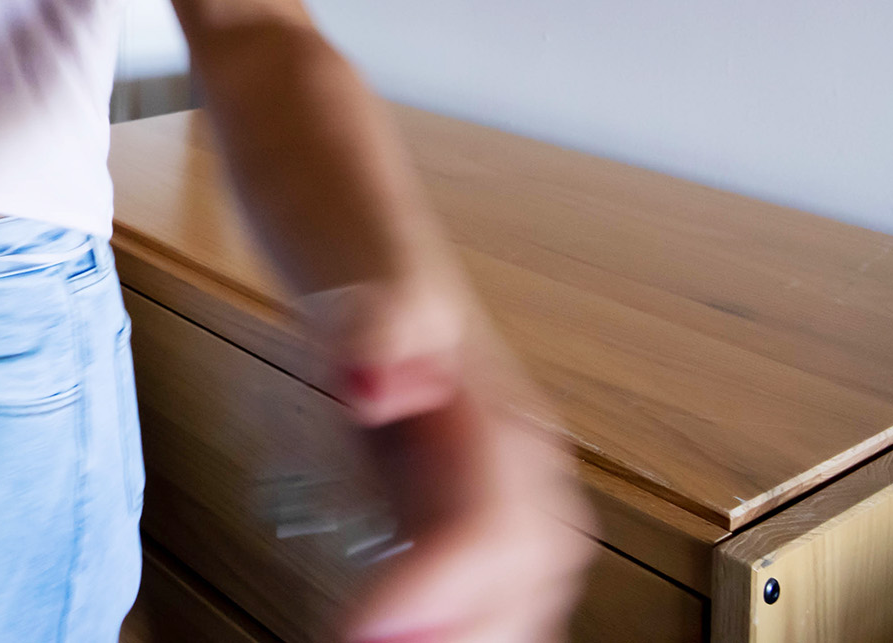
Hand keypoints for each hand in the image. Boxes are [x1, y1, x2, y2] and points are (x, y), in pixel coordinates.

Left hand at [307, 282, 592, 642]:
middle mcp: (532, 480)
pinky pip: (496, 604)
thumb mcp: (368, 298)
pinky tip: (400, 640)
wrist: (382, 285)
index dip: (431, 591)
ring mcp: (520, 510)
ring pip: (518, 605)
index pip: (488, 528)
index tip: (360, 630)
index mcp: (507, 426)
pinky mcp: (490, 535)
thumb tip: (370, 384)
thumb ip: (375, 331)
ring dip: (464, 639)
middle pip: (517, 586)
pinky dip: (460, 631)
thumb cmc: (372, 296)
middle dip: (457, 636)